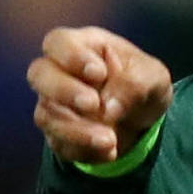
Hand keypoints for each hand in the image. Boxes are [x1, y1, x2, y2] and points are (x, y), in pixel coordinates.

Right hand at [27, 26, 171, 163]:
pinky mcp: (59, 133)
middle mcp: (60, 72)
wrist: (145, 116)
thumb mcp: (154, 77)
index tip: (99, 74)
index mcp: (83, 46)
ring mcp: (55, 104)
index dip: (71, 56)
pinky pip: (59, 143)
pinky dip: (84, 150)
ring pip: (45, 114)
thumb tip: (109, 108)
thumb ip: (135, 84)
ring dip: (77, 130)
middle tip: (93, 105)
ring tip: (111, 139)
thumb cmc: (143, 81)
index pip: (58, 41)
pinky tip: (109, 151)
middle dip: (63, 91)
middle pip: (38, 74)